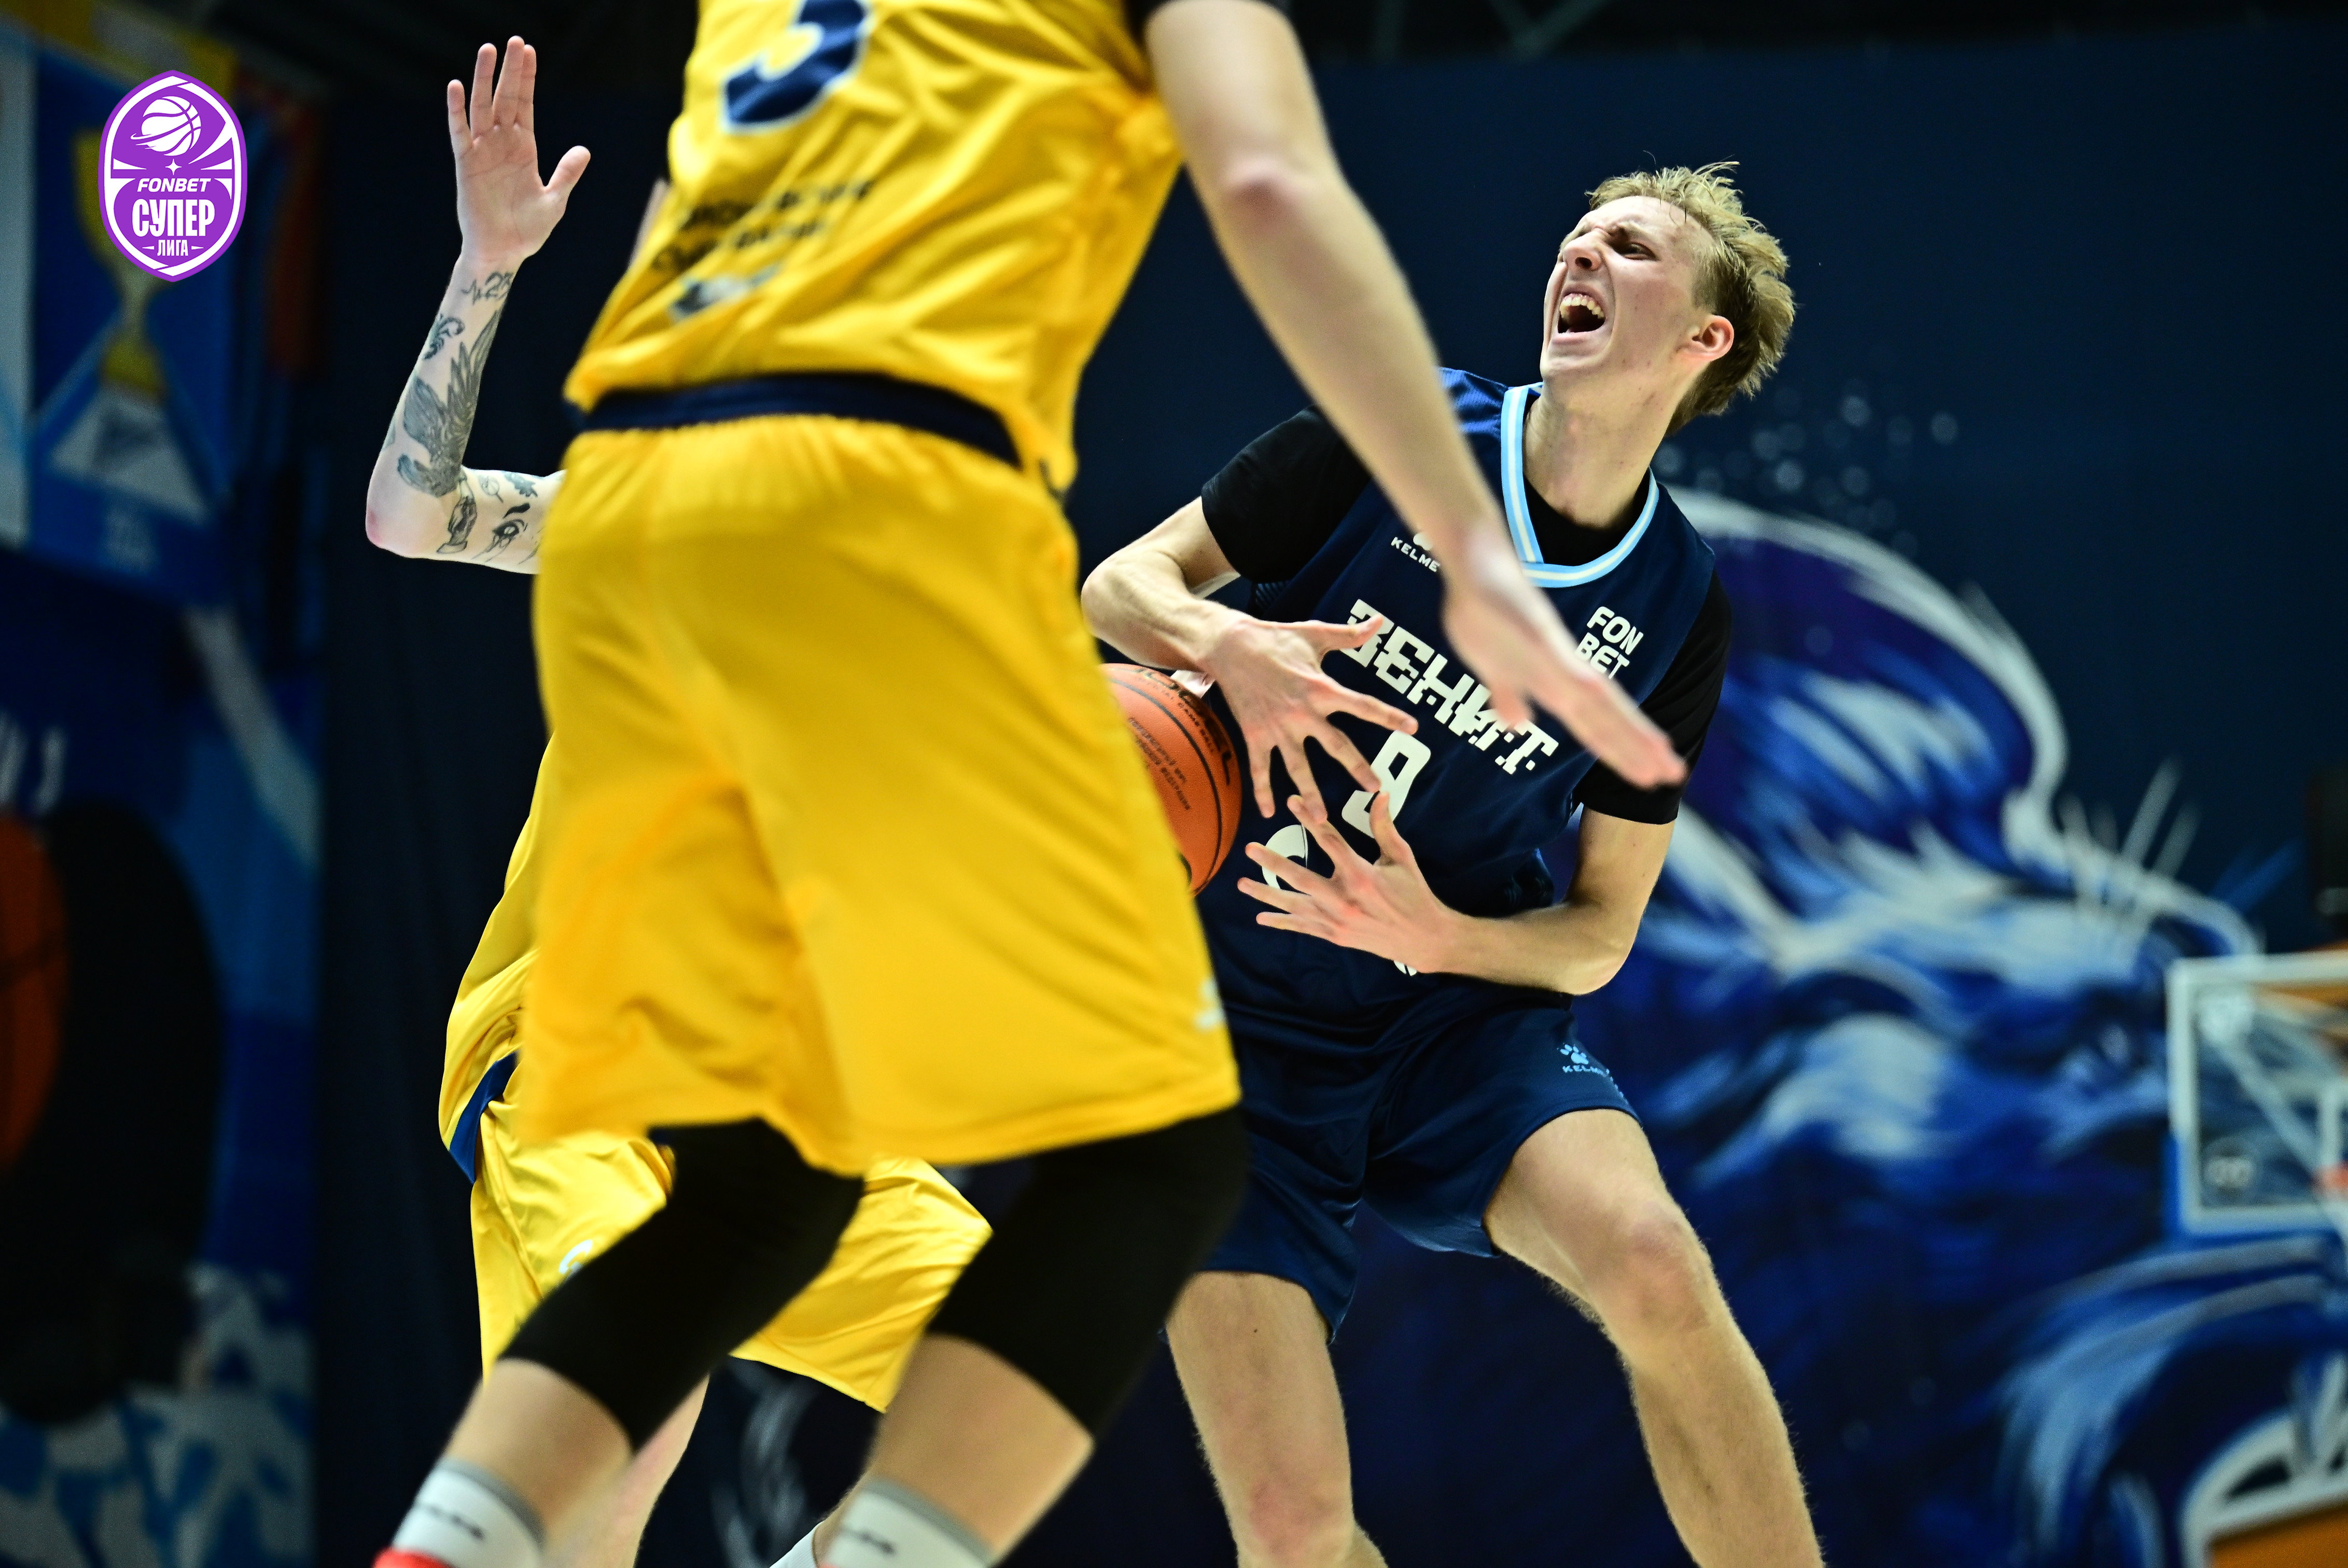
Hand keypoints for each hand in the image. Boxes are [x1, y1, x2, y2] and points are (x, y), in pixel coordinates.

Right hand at [448, 38, 589, 271]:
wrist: (503, 251)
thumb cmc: (527, 230)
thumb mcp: (554, 200)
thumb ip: (566, 174)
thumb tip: (584, 150)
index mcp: (524, 148)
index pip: (525, 104)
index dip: (527, 78)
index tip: (530, 51)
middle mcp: (502, 143)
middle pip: (505, 98)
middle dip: (510, 70)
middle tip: (515, 41)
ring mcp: (482, 151)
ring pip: (482, 107)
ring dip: (484, 79)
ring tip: (488, 51)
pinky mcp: (465, 164)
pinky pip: (460, 132)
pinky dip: (457, 111)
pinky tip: (456, 87)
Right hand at [1200, 613, 1418, 818]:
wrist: (1230, 646)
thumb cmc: (1276, 638)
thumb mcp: (1315, 633)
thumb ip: (1349, 635)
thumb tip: (1380, 622)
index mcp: (1322, 688)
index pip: (1363, 705)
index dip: (1389, 716)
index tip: (1413, 728)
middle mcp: (1303, 712)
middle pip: (1336, 745)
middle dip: (1357, 767)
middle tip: (1375, 787)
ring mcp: (1278, 727)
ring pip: (1298, 766)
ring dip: (1309, 793)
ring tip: (1321, 817)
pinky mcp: (1255, 735)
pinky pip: (1260, 768)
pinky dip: (1263, 790)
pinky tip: (1269, 812)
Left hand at [1240, 791, 1461, 969]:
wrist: (1423, 939)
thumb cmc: (1414, 895)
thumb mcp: (1402, 858)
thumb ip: (1384, 827)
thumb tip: (1380, 795)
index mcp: (1361, 874)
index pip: (1328, 840)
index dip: (1308, 818)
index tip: (1291, 801)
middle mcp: (1344, 899)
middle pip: (1300, 877)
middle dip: (1272, 862)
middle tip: (1250, 849)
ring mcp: (1336, 920)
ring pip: (1294, 905)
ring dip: (1266, 894)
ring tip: (1242, 884)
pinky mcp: (1335, 936)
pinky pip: (1302, 928)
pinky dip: (1281, 922)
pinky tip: (1262, 916)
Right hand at [1438, 527, 1683, 788]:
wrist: (1477, 566)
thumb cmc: (1484, 613)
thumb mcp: (1493, 669)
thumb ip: (1509, 696)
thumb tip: (1519, 724)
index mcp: (1558, 680)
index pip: (1596, 722)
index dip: (1620, 749)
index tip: (1648, 773)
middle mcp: (1566, 672)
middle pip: (1609, 718)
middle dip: (1640, 749)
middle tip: (1676, 774)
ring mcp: (1557, 658)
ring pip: (1602, 705)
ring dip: (1632, 735)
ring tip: (1663, 760)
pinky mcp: (1543, 642)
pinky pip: (1572, 677)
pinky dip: (1594, 700)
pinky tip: (1616, 720)